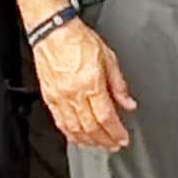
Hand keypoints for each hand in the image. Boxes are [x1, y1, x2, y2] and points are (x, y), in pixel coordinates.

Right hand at [32, 16, 134, 151]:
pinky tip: (79, 138)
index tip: (122, 139)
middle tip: (114, 145)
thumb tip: (128, 103)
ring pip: (74, 129)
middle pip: (91, 127)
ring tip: (100, 145)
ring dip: (89, 141)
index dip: (115, 132)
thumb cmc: (78, 40)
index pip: (105, 116)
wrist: (53, 32)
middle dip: (104, 140)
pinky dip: (71, 134)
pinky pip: (60, 123)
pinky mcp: (49, 98)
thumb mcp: (108, 57)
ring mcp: (60, 98)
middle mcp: (73, 93)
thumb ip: (119, 84)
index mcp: (90, 82)